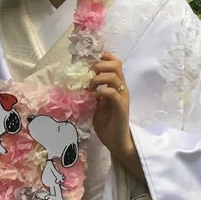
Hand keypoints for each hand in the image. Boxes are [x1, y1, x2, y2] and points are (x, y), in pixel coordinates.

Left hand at [91, 53, 143, 180]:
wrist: (117, 142)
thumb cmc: (106, 123)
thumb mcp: (96, 103)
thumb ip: (91, 91)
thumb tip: (78, 81)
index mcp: (116, 86)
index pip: (115, 63)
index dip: (104, 57)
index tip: (90, 60)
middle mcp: (121, 88)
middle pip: (117, 65)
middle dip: (100, 64)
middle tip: (90, 73)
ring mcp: (122, 97)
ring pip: (115, 77)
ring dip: (99, 78)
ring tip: (90, 86)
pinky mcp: (121, 108)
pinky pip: (113, 93)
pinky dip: (101, 91)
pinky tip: (94, 96)